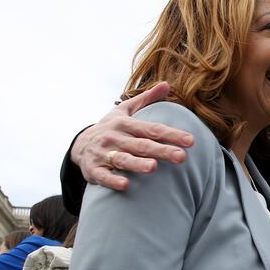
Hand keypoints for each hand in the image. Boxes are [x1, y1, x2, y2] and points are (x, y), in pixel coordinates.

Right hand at [71, 81, 194, 189]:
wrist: (79, 144)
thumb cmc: (110, 127)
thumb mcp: (124, 110)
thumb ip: (146, 98)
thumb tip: (167, 84)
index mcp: (125, 124)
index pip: (152, 129)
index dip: (172, 134)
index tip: (190, 141)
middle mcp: (115, 137)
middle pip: (142, 145)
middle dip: (162, 151)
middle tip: (181, 157)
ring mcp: (103, 153)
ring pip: (123, 159)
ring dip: (137, 164)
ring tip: (153, 167)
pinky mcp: (93, 169)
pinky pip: (104, 176)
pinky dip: (113, 180)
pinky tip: (125, 185)